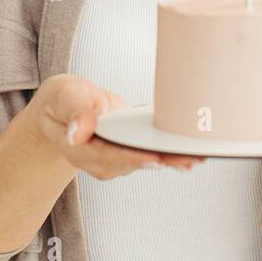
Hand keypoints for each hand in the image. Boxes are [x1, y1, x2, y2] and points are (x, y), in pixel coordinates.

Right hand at [27, 74, 204, 177]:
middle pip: (133, 163)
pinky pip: (152, 153)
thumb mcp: (62, 97)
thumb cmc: (61, 101)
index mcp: (79, 149)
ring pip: (147, 160)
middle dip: (163, 161)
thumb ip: (73, 112)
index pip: (107, 156)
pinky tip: (195, 152)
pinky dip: (173, 152)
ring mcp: (116, 157)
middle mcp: (100, 160)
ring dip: (173, 159)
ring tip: (200, 156)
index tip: (155, 158)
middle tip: (190, 159)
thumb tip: (78, 131)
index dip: (132, 158)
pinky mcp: (130, 150)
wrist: (64, 108)